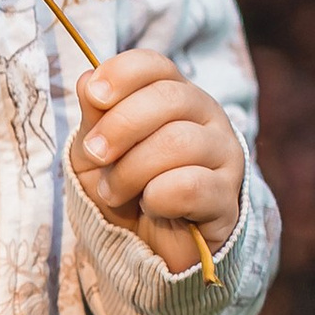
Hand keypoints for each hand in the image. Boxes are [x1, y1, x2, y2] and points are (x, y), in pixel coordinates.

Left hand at [68, 51, 244, 277]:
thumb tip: (86, 80)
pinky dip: (159, 197)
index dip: (122, 74)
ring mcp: (224, 155)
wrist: (147, 248)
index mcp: (174, 95)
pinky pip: (192, 185)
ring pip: (178, 142)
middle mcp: (207, 117)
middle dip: (120, 127)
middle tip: (96, 155)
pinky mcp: (228, 198)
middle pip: (168, 98)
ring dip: (132, 169)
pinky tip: (151, 207)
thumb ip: (94, 117)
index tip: (93, 96)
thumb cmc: (125, 189)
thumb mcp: (96, 152)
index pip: (156, 65)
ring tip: (115, 192)